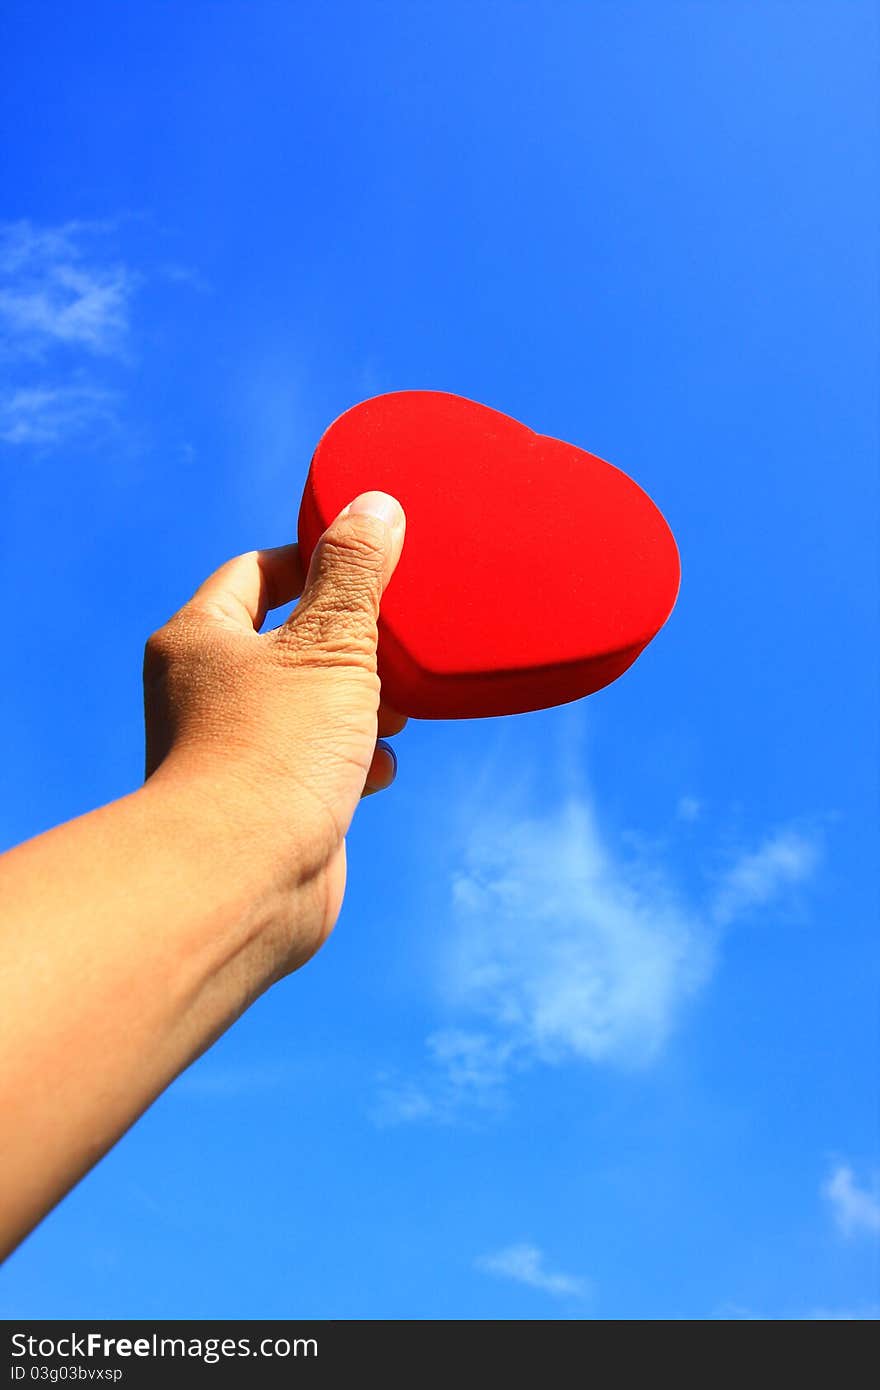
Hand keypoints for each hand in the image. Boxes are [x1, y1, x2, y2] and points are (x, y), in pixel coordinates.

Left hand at [142, 490, 406, 975]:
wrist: (241, 880)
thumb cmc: (274, 750)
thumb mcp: (330, 644)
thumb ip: (355, 574)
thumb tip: (373, 505)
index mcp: (200, 639)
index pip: (257, 572)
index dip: (315, 560)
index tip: (372, 567)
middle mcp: (204, 692)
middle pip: (288, 641)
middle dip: (351, 642)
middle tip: (397, 644)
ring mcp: (233, 752)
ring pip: (308, 706)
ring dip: (359, 703)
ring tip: (396, 708)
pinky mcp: (264, 805)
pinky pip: (316, 764)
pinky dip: (352, 759)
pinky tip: (379, 767)